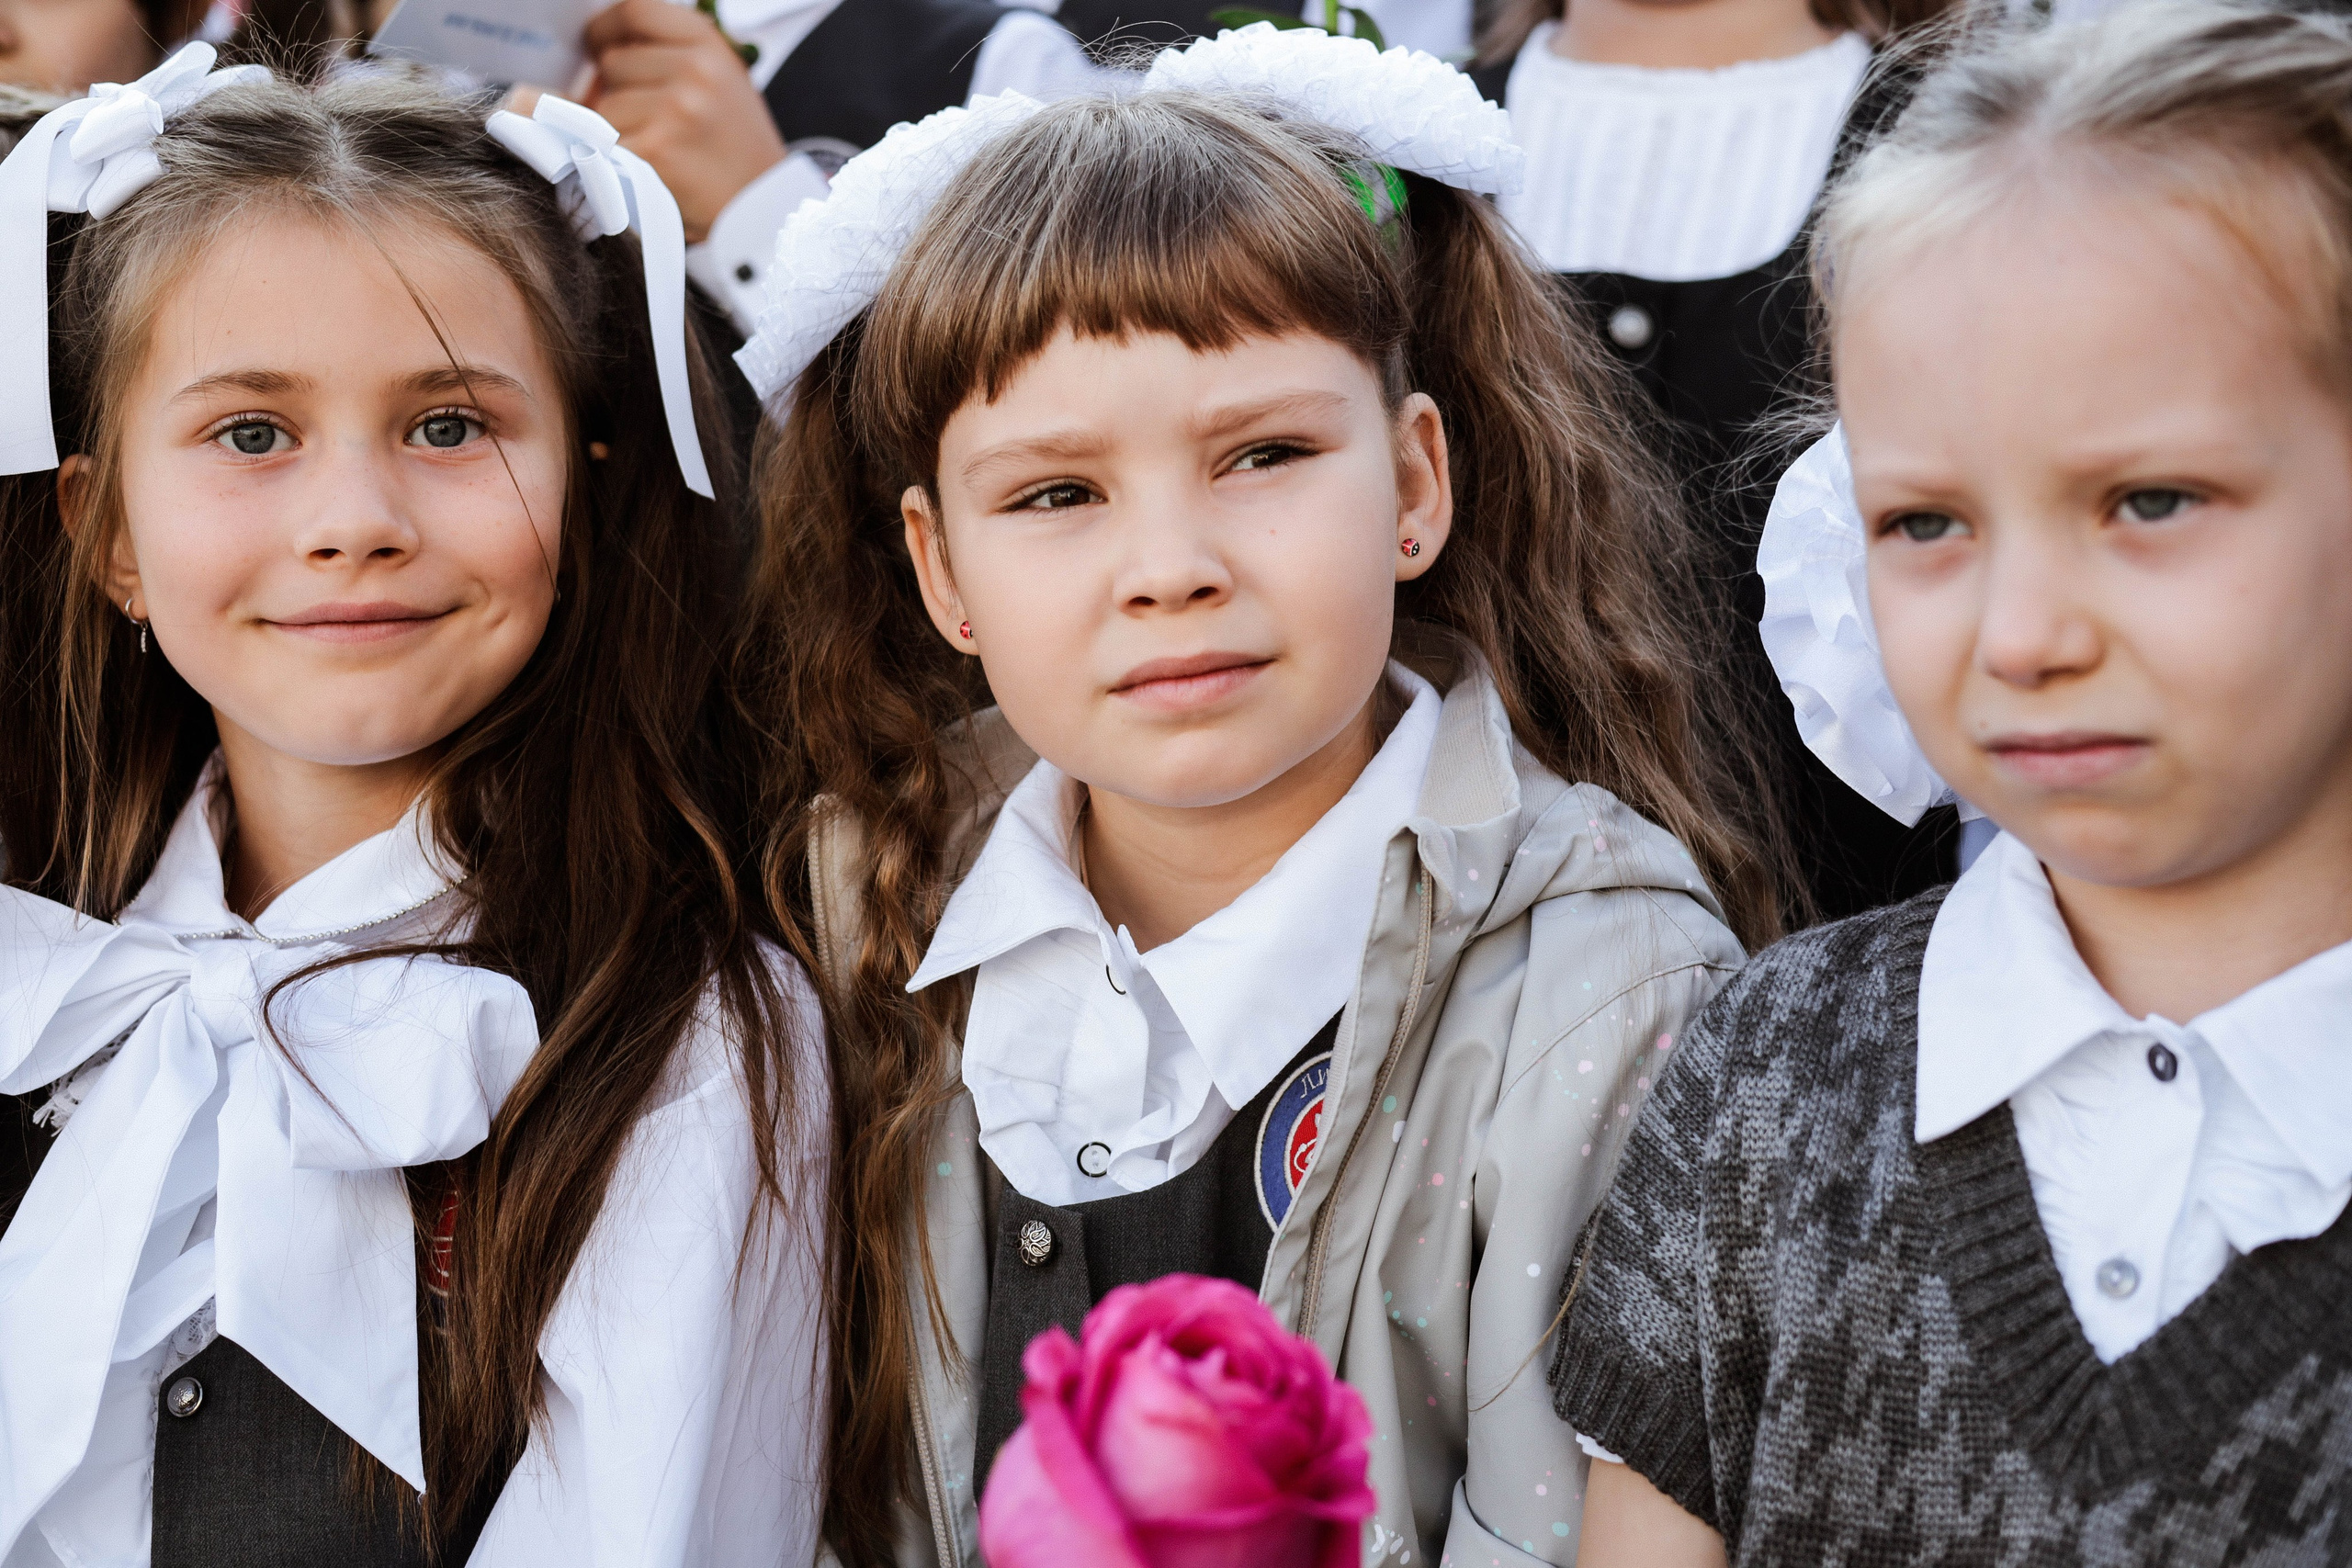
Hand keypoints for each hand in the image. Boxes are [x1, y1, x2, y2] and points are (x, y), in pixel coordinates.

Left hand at [581, 0, 784, 242]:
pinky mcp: (654, 151)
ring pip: (604, 107)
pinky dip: (614, 160)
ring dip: (617, 131)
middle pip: (614, 62)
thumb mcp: (720, 82)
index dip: (605, 28)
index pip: (636, 12)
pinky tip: (645, 169)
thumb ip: (669, 56)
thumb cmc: (737, 149)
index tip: (596, 45)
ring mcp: (674, 110)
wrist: (764, 210)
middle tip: (647, 120)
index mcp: (710, 46)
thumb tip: (599, 51)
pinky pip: (605, 145)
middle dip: (618, 91)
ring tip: (658, 151)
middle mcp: (694, 71)